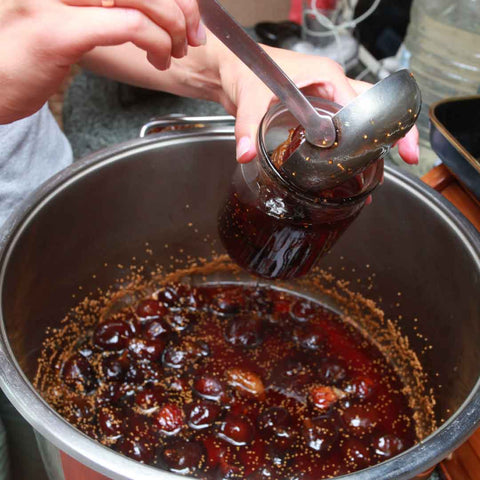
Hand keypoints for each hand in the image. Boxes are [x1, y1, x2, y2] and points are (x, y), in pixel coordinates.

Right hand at [0, 0, 204, 123]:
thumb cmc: (26, 54)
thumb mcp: (65, 16)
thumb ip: (102, 6)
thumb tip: (147, 9)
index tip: (189, 14)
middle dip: (180, 6)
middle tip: (191, 37)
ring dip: (170, 25)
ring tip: (174, 51)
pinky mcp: (57, 30)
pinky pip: (126, 25)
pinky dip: (154, 40)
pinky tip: (159, 58)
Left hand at [216, 45, 418, 164]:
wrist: (232, 67)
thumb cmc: (245, 68)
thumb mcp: (249, 98)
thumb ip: (247, 126)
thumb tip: (247, 152)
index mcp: (326, 75)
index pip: (364, 102)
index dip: (381, 127)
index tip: (395, 148)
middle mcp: (332, 85)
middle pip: (375, 104)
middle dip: (396, 128)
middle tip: (408, 156)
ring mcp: (327, 97)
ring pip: (364, 115)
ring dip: (377, 137)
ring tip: (385, 166)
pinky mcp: (318, 110)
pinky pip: (345, 124)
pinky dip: (355, 141)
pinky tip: (357, 162)